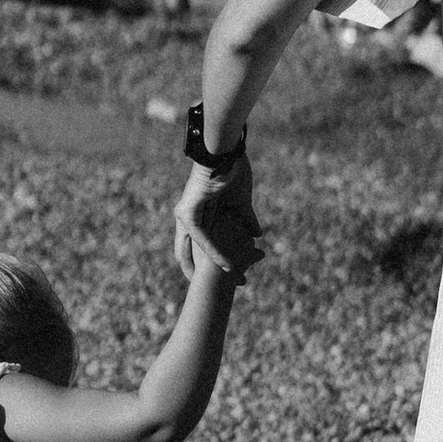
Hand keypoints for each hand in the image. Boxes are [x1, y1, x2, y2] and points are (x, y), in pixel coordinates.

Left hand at [175, 146, 260, 278]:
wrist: (224, 149)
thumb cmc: (231, 170)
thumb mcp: (240, 202)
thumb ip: (245, 219)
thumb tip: (257, 235)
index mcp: (196, 215)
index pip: (197, 248)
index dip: (208, 265)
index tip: (223, 280)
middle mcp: (186, 217)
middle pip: (192, 255)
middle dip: (207, 275)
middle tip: (223, 292)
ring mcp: (186, 215)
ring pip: (198, 251)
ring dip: (216, 268)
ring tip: (233, 282)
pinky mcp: (189, 211)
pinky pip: (203, 239)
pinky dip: (216, 254)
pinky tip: (228, 266)